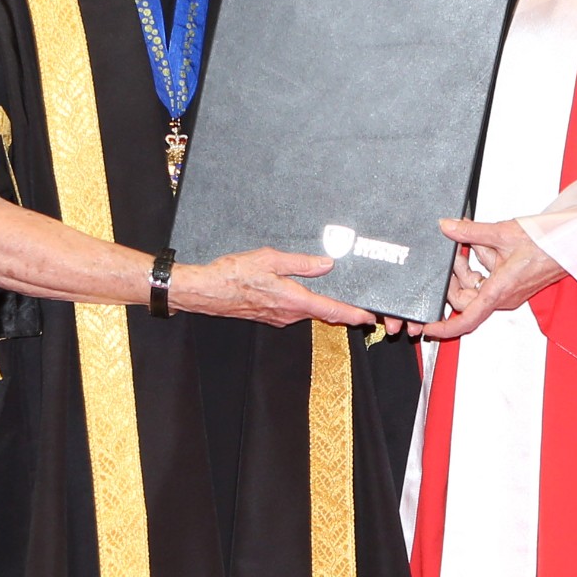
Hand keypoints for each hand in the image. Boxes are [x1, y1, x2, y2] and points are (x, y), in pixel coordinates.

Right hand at [170, 246, 374, 328]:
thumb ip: (301, 263)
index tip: (369, 317)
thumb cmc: (234, 274)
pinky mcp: (270, 315)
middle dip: (342, 310)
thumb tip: (326, 264)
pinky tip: (305, 292)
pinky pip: (294, 310)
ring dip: (323, 306)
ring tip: (336, 295)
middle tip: (360, 306)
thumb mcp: (270, 259)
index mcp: (293, 299)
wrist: (207, 291)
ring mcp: (279, 317)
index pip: (331, 310)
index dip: (353, 314)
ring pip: (308, 311)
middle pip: (323, 313)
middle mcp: (288, 313)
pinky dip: (306, 303)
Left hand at [420, 217, 566, 339]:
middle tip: (454, 254)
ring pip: (476, 285)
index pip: (466, 319)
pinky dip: (482, 261)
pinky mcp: (511, 284)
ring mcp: (507, 292)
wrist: (568, 242)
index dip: (444, 326)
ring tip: (472, 241)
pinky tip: (483, 244)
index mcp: (499, 291)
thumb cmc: (545, 243)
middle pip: (466, 298)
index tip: (427, 326)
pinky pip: (488, 278)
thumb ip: (469, 231)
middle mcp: (503, 297)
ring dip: (469, 264)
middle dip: (455, 276)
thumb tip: (447, 227)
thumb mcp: (501, 232)